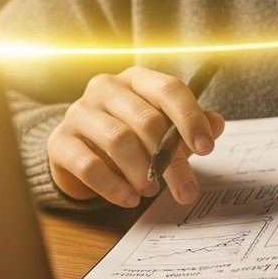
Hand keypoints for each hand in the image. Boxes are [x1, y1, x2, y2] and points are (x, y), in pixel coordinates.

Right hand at [48, 67, 225, 207]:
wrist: (78, 150)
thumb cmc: (128, 135)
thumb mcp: (162, 129)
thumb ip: (188, 126)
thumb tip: (216, 125)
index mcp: (136, 80)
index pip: (168, 89)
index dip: (190, 118)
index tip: (207, 148)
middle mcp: (105, 88)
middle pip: (146, 120)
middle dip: (170, 160)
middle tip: (186, 190)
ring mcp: (79, 112)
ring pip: (118, 140)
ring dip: (141, 172)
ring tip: (151, 192)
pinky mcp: (60, 141)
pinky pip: (88, 165)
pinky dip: (113, 186)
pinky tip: (129, 198)